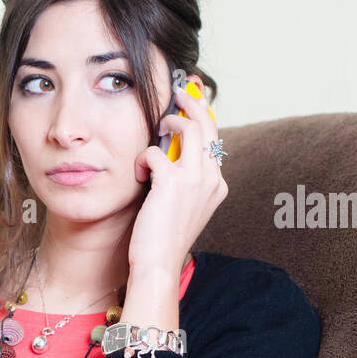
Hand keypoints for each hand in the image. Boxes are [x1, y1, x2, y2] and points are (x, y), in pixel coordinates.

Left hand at [129, 81, 227, 273]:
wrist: (158, 265)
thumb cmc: (162, 239)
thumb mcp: (181, 206)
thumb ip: (182, 181)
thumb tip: (167, 153)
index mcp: (217, 184)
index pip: (214, 140)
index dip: (203, 117)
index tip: (190, 103)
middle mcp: (212, 178)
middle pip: (209, 125)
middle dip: (193, 102)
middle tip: (178, 92)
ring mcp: (196, 179)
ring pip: (190, 128)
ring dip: (170, 120)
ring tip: (158, 124)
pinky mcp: (173, 183)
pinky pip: (156, 151)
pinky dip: (144, 157)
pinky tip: (139, 173)